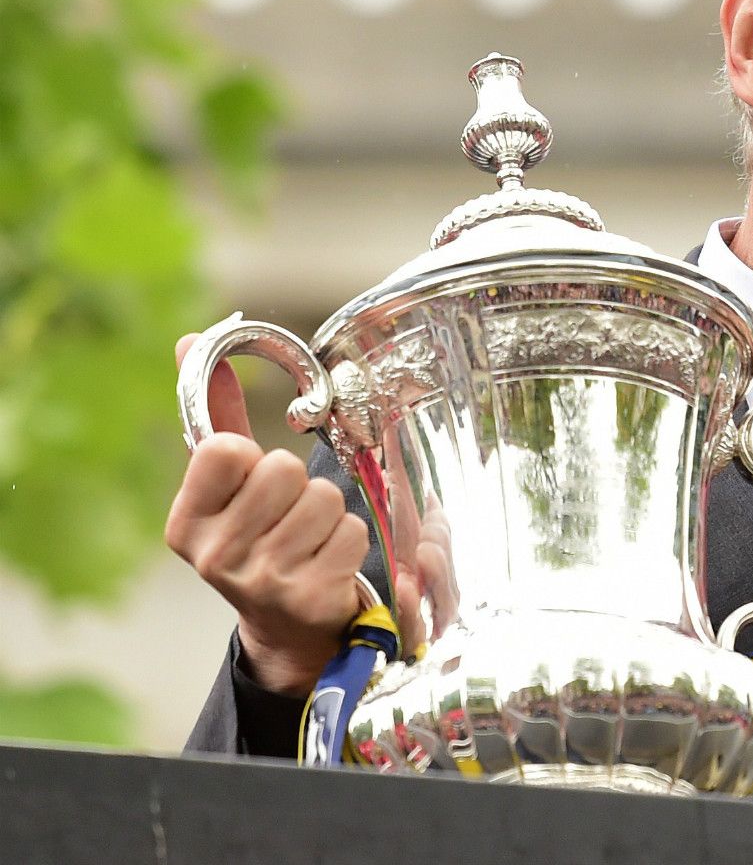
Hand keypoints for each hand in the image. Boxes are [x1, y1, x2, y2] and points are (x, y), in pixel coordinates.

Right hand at [165, 334, 367, 695]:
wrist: (288, 627)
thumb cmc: (259, 539)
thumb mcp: (228, 485)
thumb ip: (214, 414)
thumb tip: (189, 340)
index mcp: (184, 524)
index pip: (228, 449)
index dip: (252, 457)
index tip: (249, 484)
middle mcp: (215, 557)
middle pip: (284, 470)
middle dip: (298, 485)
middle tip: (287, 518)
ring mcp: (261, 582)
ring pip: (324, 499)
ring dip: (329, 515)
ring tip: (309, 541)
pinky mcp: (310, 598)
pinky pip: (352, 531)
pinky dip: (349, 540)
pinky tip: (328, 563)